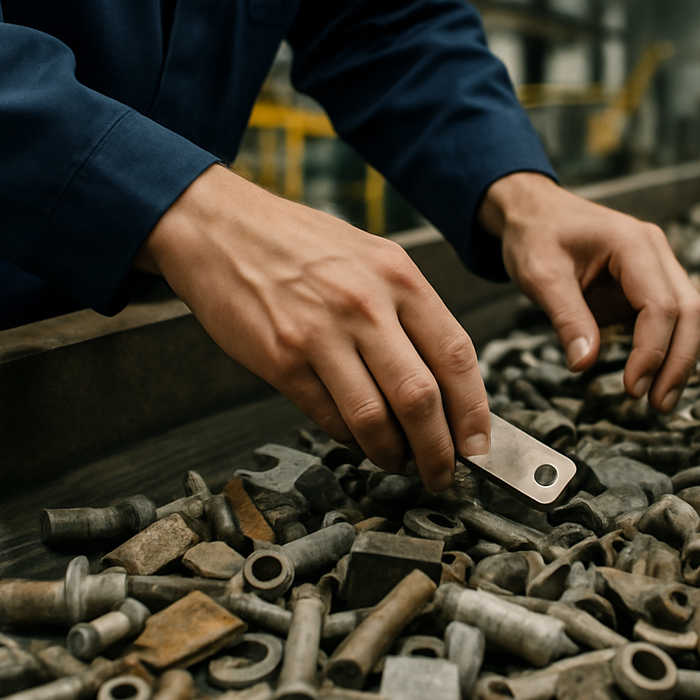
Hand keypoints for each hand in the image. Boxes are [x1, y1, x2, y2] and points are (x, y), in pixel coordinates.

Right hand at [134, 165, 489, 490]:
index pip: (457, 355)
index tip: (478, 442)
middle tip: (443, 472)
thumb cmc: (299, 243)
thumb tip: (445, 380)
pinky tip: (358, 439)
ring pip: (375, 418)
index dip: (474, 410)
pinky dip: (351, 439)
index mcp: (399, 276)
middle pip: (422, 397)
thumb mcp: (372, 257)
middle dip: (440, 449)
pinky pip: (329, 417)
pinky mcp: (281, 360)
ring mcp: (321, 333)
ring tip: (400, 463)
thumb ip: (410, 311)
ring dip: (394, 454)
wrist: (221, 227)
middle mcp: (365, 304)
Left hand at [479, 172, 699, 410]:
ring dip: (681, 360)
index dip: (652, 351)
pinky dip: (669, 349)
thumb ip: (566, 318)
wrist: (533, 211)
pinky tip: (656, 379)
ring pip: (691, 316)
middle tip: (657, 405)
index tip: (632, 388)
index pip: (660, 305)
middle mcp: (655, 251)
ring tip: (660, 401)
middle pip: (690, 311)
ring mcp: (658, 265)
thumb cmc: (535, 235)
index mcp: (632, 242)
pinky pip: (673, 318)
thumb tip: (585, 365)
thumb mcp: (540, 275)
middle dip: (679, 362)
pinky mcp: (650, 282)